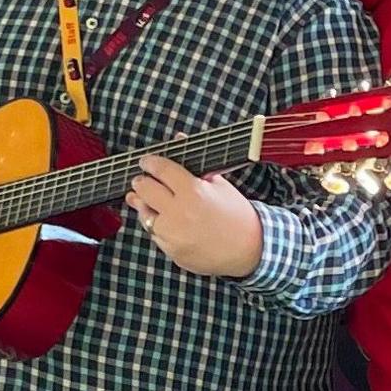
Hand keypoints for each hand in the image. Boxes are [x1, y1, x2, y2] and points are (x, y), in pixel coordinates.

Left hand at [125, 155, 263, 277]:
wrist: (250, 249)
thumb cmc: (237, 215)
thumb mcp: (220, 184)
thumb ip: (195, 164)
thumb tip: (179, 139)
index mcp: (193, 191)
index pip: (160, 169)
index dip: (149, 162)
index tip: (146, 161)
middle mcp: (179, 213)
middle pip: (144, 190)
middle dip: (140, 182)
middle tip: (141, 180)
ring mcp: (173, 235)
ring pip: (145, 215)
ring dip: (145, 206)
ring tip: (148, 201)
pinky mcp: (172, 252)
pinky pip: (155, 235)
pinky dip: (158, 227)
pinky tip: (166, 222)